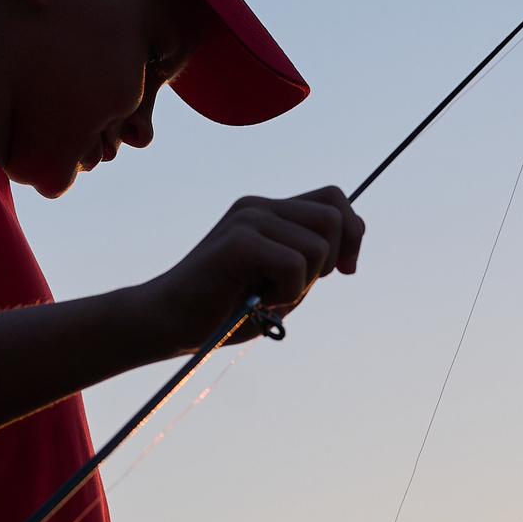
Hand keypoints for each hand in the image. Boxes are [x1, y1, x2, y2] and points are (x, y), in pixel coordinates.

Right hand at [139, 187, 365, 350]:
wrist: (166, 322)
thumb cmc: (223, 310)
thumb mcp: (282, 283)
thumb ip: (312, 260)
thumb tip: (355, 235)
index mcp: (269, 211)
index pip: (334, 199)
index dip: (352, 233)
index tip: (342, 271)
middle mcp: (259, 206)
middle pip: (335, 216)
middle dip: (330, 261)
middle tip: (293, 287)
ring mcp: (248, 219)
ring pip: (319, 245)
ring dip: (302, 284)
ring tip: (268, 296)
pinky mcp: (238, 240)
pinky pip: (294, 265)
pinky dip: (285, 293)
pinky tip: (257, 301)